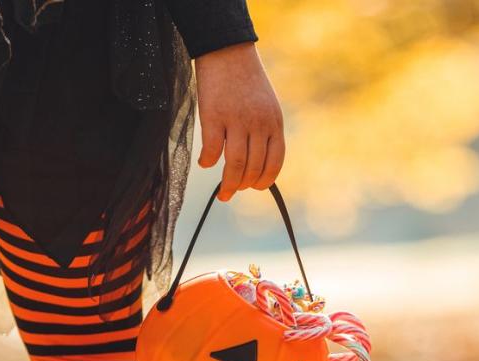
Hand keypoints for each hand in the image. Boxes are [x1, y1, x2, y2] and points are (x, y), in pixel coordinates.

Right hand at [194, 42, 284, 201]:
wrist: (227, 51)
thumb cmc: (246, 81)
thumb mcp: (266, 105)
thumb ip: (265, 132)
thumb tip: (258, 164)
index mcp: (274, 123)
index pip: (274, 163)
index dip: (264, 180)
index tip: (254, 187)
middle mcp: (258, 124)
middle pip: (252, 168)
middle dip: (243, 185)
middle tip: (232, 191)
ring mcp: (236, 121)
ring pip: (234, 165)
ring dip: (228, 184)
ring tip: (223, 192)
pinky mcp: (213, 116)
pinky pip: (211, 150)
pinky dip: (207, 161)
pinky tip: (205, 163)